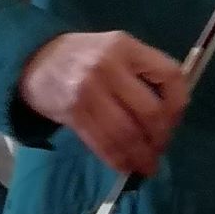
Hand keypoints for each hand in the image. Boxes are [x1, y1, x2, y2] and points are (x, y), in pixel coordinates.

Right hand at [18, 30, 188, 176]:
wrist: (36, 61)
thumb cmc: (87, 57)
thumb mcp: (119, 50)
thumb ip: (145, 72)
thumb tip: (172, 114)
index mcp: (127, 48)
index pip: (170, 76)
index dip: (179, 104)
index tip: (176, 120)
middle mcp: (109, 67)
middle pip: (150, 111)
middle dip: (162, 136)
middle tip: (161, 147)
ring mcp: (88, 90)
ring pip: (126, 133)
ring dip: (141, 155)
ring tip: (148, 164)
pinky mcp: (73, 113)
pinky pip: (103, 144)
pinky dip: (119, 160)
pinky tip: (128, 166)